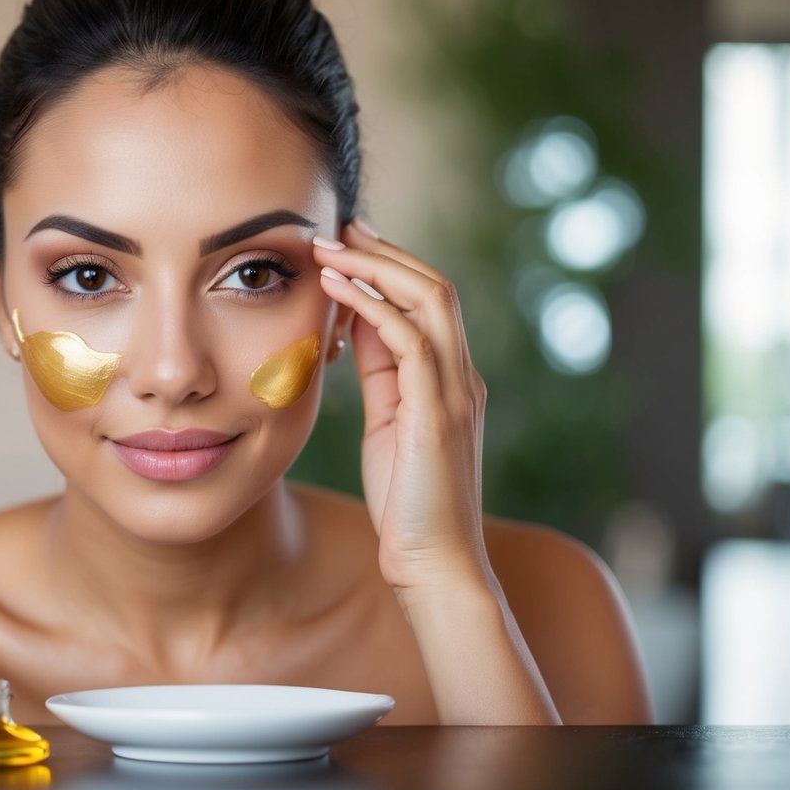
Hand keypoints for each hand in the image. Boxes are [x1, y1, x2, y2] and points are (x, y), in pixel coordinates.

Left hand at [313, 221, 489, 591]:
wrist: (434, 563)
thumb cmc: (407, 501)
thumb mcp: (389, 423)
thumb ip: (381, 373)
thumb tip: (356, 323)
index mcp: (451, 377)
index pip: (428, 301)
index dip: (389, 265)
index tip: (346, 243)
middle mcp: (461, 375)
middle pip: (434, 286)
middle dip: (383, 250)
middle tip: (337, 225)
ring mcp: (455, 391)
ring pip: (429, 300)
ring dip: (376, 266)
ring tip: (328, 246)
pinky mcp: (438, 412)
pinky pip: (410, 340)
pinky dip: (373, 306)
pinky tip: (337, 289)